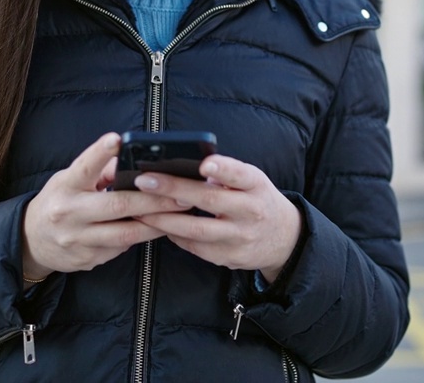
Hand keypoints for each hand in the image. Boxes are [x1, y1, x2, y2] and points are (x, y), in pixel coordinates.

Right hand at [21, 133, 190, 282]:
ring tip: (180, 213)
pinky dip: (141, 236)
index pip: (84, 167)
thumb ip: (98, 170)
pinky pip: (121, 247)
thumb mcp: (70, 180)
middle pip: (118, 205)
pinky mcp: (88, 259)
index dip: (100, 153)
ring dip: (156, 223)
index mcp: (65, 186)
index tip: (117, 139)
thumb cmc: (59, 201)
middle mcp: (69, 213)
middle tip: (182, 193)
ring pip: (126, 233)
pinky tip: (159, 229)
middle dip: (154, 200)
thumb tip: (132, 160)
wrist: (32, 241)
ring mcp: (78, 239)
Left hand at [133, 155, 302, 283]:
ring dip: (164, 219)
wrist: (283, 238)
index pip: (241, 174)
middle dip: (174, 190)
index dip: (223, 169)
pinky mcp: (229, 258)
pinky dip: (173, 235)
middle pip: (210, 200)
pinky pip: (195, 247)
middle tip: (144, 181)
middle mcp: (251, 212)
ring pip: (197, 230)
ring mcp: (240, 238)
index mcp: (257, 186)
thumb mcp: (251, 181)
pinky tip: (156, 225)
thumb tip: (185, 168)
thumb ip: (226, 174)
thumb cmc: (257, 200)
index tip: (204, 164)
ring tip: (140, 208)